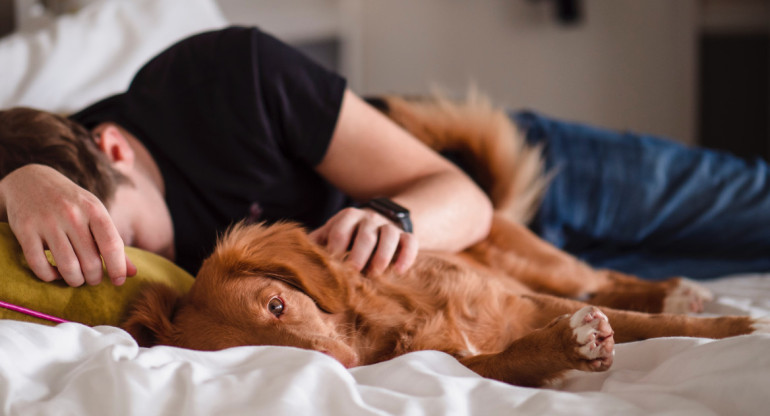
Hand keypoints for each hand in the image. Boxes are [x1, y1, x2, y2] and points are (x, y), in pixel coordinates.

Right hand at [0, 165, 135, 285]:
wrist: (31, 179)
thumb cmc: (72, 203)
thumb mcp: (96, 214)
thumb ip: (113, 243)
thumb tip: (133, 273)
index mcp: (94, 209)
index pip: (112, 245)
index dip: (118, 268)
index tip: (118, 281)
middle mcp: (72, 215)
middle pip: (90, 262)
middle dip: (94, 278)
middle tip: (93, 279)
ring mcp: (47, 222)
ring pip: (67, 267)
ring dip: (74, 280)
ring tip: (77, 279)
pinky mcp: (25, 230)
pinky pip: (39, 265)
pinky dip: (49, 276)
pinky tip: (54, 273)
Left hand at [309, 207, 417, 275]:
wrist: (379, 221)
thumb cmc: (348, 234)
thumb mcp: (331, 232)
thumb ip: (317, 242)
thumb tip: (296, 259)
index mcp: (347, 217)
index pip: (340, 230)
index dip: (336, 248)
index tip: (332, 265)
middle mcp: (369, 218)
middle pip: (366, 234)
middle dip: (359, 254)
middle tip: (353, 272)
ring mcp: (389, 226)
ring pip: (390, 235)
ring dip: (382, 255)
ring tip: (375, 274)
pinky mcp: (406, 235)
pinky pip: (410, 242)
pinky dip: (406, 256)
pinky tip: (398, 272)